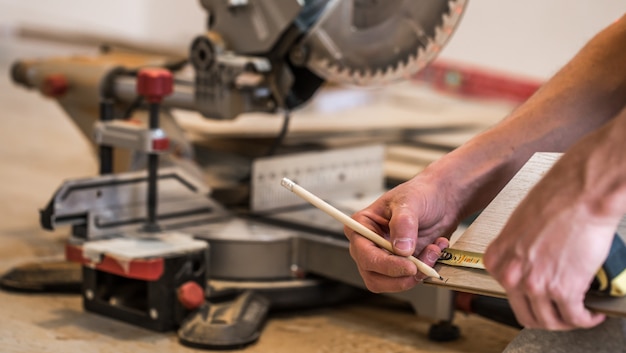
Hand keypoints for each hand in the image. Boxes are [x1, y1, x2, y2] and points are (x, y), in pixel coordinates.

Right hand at [345, 175, 459, 292]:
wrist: (441, 200)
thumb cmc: (420, 194)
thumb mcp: (410, 202)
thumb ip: (403, 223)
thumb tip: (400, 249)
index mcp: (362, 227)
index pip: (365, 254)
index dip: (385, 264)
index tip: (409, 266)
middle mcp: (369, 246)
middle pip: (373, 276)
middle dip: (401, 276)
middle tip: (422, 266)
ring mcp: (385, 258)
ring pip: (391, 283)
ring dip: (416, 274)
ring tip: (432, 251)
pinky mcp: (402, 266)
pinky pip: (410, 279)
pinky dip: (426, 269)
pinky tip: (434, 250)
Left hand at [483, 139, 621, 329]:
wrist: (579, 193)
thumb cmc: (554, 200)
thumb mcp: (519, 227)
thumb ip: (518, 252)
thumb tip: (529, 266)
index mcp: (497, 259)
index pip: (507, 295)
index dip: (528, 300)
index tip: (541, 299)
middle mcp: (511, 275)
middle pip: (527, 314)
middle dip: (546, 316)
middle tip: (560, 312)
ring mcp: (535, 285)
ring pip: (550, 321)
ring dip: (566, 321)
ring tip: (579, 313)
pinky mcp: (563, 290)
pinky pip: (575, 317)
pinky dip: (586, 319)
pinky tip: (592, 312)